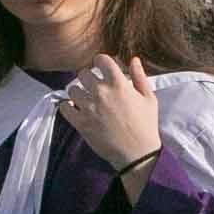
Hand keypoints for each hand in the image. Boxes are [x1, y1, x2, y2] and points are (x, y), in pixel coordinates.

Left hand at [61, 54, 160, 171]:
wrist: (137, 153)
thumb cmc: (145, 125)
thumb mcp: (148, 98)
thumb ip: (139, 77)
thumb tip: (134, 60)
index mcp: (119, 84)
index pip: (101, 60)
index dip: (100, 62)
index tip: (101, 68)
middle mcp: (101, 92)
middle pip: (83, 73)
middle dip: (88, 78)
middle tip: (93, 86)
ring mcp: (89, 108)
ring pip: (72, 89)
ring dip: (78, 92)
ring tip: (84, 99)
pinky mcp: (81, 123)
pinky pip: (64, 107)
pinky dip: (67, 106)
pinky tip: (75, 109)